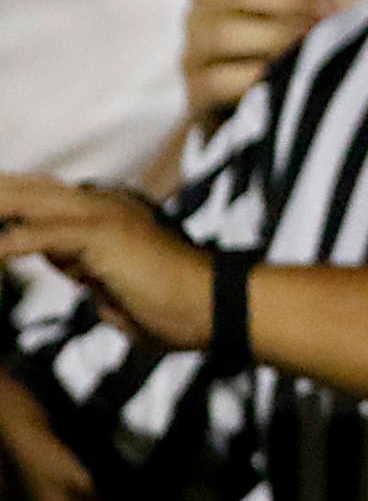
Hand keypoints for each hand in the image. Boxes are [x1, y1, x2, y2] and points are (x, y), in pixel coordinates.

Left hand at [0, 180, 212, 351]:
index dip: (13, 202)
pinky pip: (42, 236)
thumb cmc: (172, 310)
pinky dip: (11, 244)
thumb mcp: (114, 288)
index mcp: (110, 213)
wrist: (214, 307)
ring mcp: (104, 215)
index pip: (46, 200)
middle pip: (31, 190)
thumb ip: (84, 269)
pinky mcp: (103, 235)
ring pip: (30, 202)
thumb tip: (60, 262)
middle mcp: (105, 204)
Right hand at [183, 0, 367, 130]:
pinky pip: (220, 80)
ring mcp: (196, 46)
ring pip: (227, 33)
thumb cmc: (289, 30)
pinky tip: (289, 80)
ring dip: (279, 40)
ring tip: (314, 48)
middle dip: (292, 0)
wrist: (258, 97)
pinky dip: (257, 79)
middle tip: (332, 14)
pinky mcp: (197, 87)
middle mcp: (205, 4)